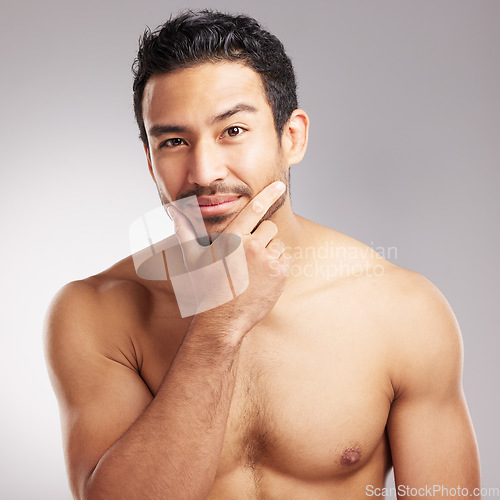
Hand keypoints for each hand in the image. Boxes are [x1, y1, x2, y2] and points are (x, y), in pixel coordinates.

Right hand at [170, 181, 292, 338]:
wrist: (221, 321)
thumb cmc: (205, 288)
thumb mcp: (192, 259)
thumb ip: (185, 232)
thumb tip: (173, 212)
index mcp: (231, 239)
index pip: (254, 209)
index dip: (268, 194)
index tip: (280, 185)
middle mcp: (251, 247)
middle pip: (269, 228)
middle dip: (263, 238)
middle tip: (249, 257)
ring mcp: (267, 261)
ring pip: (278, 245)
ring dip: (270, 254)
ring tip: (254, 271)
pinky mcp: (279, 275)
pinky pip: (285, 260)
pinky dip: (278, 266)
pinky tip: (263, 279)